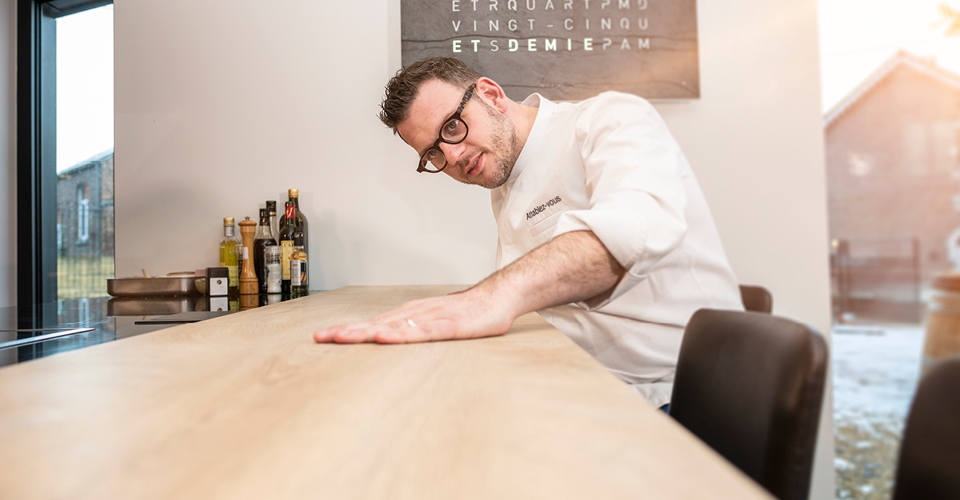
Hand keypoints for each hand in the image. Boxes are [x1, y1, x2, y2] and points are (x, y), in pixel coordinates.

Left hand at [312, 288, 518, 343]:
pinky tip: (386, 337)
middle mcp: (414, 314)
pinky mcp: (449, 326)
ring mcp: (431, 318)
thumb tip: (388, 342)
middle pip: (375, 324)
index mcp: (409, 316)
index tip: (322, 337)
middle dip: (347, 332)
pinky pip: (421, 332)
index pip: (372, 324)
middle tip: (320, 338)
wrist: (497, 297)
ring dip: (366, 332)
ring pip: (393, 327)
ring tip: (342, 338)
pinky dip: (401, 335)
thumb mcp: (434, 325)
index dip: (346, 331)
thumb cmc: (466, 314)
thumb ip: (413, 332)